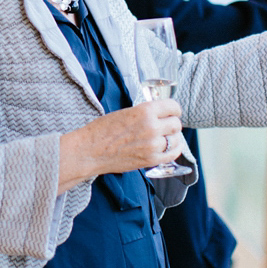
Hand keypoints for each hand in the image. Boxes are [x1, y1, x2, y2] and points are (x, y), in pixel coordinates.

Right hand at [57, 100, 182, 192]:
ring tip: (166, 137)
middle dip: (172, 123)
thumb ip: (144, 113)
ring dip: (173, 137)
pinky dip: (174, 149)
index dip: (173, 109)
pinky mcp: (151, 160)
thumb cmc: (102, 130)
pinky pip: (173, 154)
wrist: (90, 151)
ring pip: (177, 139)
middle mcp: (152, 127)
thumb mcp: (125, 112)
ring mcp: (153, 145)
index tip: (171, 111)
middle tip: (165, 124)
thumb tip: (158, 115)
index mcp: (145, 111)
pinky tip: (168, 147)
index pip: (173, 107)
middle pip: (176, 124)